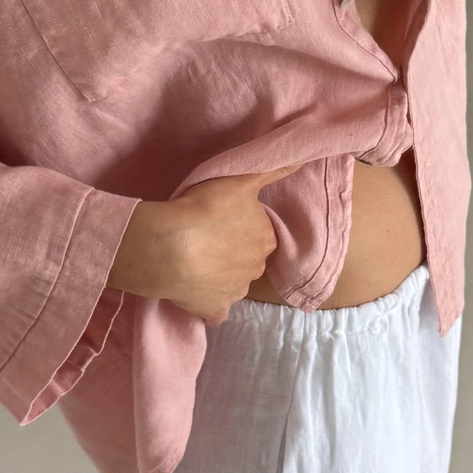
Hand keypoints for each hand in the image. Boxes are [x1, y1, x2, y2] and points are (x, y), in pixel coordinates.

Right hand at [108, 168, 296, 323]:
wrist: (170, 247)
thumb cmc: (206, 208)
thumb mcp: (241, 180)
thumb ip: (272, 171)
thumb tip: (302, 159)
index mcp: (266, 239)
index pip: (260, 233)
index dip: (241, 227)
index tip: (223, 221)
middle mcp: (257, 268)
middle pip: (249, 259)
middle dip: (234, 252)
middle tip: (209, 239)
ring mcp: (236, 292)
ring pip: (234, 284)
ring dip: (221, 276)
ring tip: (196, 262)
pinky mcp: (214, 309)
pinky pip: (216, 312)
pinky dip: (211, 306)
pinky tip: (198, 295)